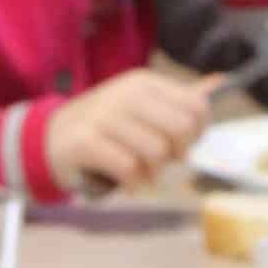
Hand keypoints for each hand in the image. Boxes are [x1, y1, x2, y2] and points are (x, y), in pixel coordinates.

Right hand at [46, 68, 218, 193]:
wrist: (48, 139)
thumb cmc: (102, 127)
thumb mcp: (138, 106)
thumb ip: (176, 100)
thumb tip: (219, 82)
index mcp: (144, 83)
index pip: (195, 108)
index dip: (196, 134)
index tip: (180, 145)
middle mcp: (126, 94)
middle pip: (180, 130)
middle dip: (177, 154)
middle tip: (162, 162)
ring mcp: (104, 117)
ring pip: (155, 152)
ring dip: (153, 174)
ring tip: (142, 175)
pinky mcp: (86, 142)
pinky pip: (128, 168)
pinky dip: (134, 183)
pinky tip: (129, 184)